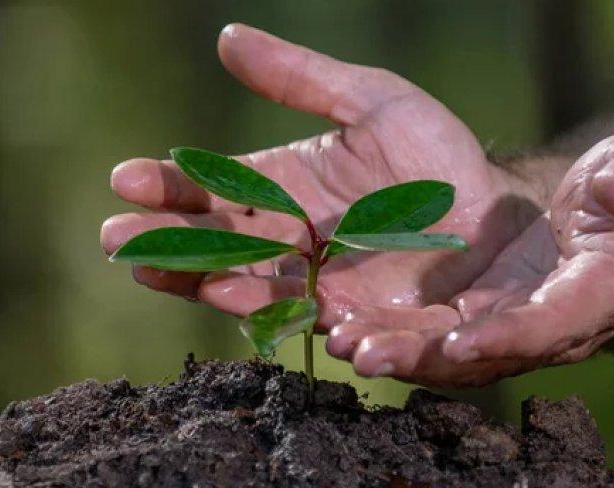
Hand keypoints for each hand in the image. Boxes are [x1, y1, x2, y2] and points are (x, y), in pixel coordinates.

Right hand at [101, 23, 534, 328]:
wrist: (498, 213)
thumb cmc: (436, 157)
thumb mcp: (371, 102)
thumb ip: (300, 79)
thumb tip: (226, 38)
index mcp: (285, 193)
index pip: (218, 191)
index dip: (174, 186)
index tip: (127, 178)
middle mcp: (294, 245)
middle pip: (221, 246)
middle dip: (168, 242)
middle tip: (115, 237)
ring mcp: (324, 287)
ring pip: (253, 288)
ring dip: (206, 281)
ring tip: (160, 272)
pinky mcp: (363, 323)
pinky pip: (321, 321)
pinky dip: (289, 316)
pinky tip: (249, 301)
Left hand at [328, 133, 613, 385]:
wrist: (604, 228)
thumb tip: (613, 190)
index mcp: (593, 298)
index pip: (549, 327)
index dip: (506, 338)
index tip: (459, 341)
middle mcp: (536, 328)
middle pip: (474, 354)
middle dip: (420, 356)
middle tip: (365, 354)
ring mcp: (496, 327)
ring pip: (435, 348)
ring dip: (386, 346)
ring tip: (335, 339)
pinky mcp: (464, 317)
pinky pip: (417, 326)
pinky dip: (377, 325)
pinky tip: (331, 317)